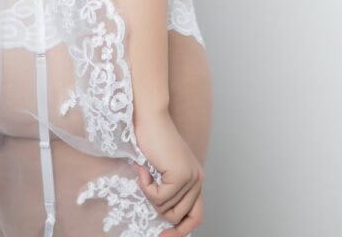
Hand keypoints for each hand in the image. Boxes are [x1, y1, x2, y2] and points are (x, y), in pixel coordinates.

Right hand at [132, 111, 204, 234]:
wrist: (149, 117)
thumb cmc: (151, 141)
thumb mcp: (162, 172)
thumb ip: (168, 191)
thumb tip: (164, 222)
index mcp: (195, 180)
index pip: (195, 218)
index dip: (181, 231)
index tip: (162, 236)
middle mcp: (197, 180)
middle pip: (178, 217)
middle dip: (157, 207)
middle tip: (146, 184)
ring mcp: (191, 177)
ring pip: (166, 209)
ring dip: (149, 194)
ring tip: (145, 172)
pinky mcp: (181, 174)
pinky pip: (159, 198)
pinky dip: (146, 187)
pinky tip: (143, 169)